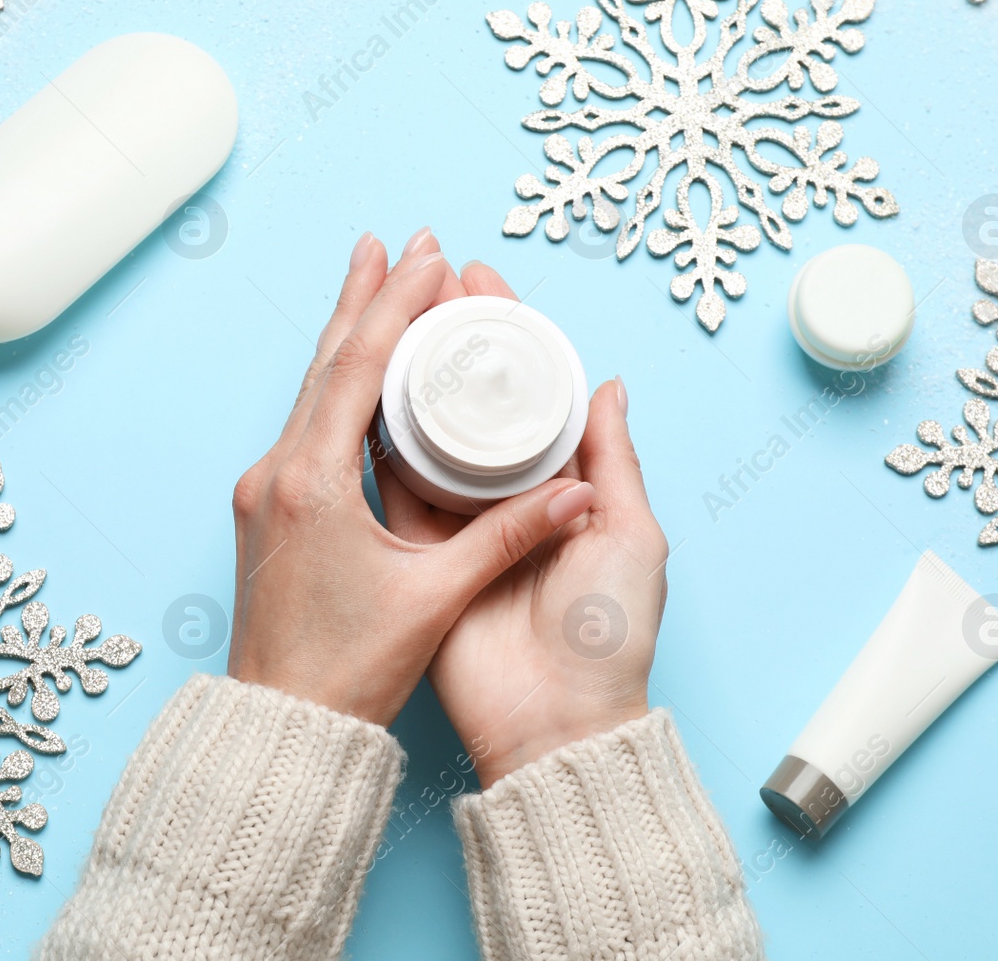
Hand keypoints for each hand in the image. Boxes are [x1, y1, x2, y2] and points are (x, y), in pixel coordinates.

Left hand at [227, 231, 598, 726]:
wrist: (277, 728)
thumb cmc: (347, 671)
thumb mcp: (436, 596)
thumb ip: (509, 535)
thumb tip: (580, 491)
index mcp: (313, 482)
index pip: (357, 366)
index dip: (397, 305)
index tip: (428, 256)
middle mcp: (276, 474)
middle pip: (324, 362)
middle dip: (364, 298)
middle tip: (396, 241)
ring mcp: (263, 493)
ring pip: (308, 390)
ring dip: (346, 335)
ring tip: (373, 281)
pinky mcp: (267, 514)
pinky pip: (302, 425)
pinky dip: (334, 385)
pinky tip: (355, 375)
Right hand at [371, 261, 667, 786]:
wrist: (553, 721)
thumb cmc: (606, 633)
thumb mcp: (630, 535)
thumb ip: (611, 459)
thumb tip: (607, 382)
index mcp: (565, 486)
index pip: (532, 392)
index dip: (509, 334)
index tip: (481, 280)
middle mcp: (509, 496)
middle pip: (475, 401)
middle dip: (451, 337)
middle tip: (428, 277)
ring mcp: (459, 522)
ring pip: (431, 431)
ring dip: (415, 371)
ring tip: (397, 312)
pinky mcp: (417, 552)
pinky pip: (393, 484)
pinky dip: (380, 436)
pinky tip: (367, 384)